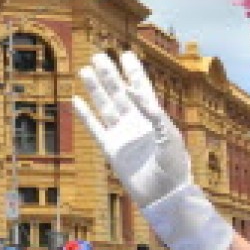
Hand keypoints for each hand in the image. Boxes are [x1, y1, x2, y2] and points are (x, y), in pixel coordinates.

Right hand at [74, 52, 191, 206]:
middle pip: (119, 92)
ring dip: (95, 89)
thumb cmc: (173, 166)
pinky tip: (76, 101)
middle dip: (109, 74)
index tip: (125, 54)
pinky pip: (95, 128)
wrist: (163, 195)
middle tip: (98, 55)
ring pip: (105, 106)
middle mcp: (136, 122)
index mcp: (153, 117)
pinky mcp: (111, 150)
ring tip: (85, 70)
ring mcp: (122, 135)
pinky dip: (85, 115)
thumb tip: (132, 90)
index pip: (142, 87)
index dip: (133, 71)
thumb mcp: (168, 134)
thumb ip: (151, 112)